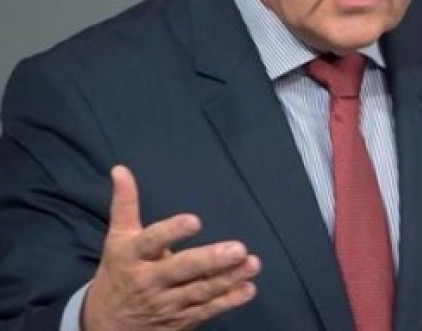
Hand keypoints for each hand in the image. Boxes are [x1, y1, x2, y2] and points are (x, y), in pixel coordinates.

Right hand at [82, 165, 259, 330]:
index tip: (195, 220)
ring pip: (200, 290)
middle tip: (238, 248)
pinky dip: (228, 301)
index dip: (172, 232)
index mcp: (133, 256)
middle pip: (181, 270)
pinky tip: (248, 288)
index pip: (152, 241)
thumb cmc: (119, 271)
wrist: (106, 326)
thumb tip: (121, 169)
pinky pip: (206, 310)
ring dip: (228, 279)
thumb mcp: (118, 238)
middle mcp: (150, 281)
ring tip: (252, 263)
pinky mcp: (181, 319)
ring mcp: (167, 303)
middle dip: (210, 261)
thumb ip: (125, 204)